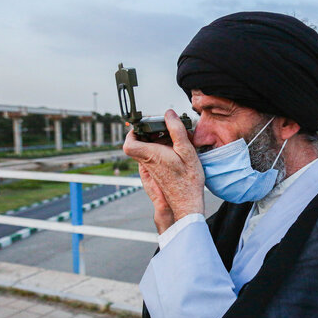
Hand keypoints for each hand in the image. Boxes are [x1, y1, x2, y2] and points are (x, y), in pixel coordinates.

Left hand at [124, 110, 204, 231]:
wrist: (187, 203)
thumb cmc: (188, 180)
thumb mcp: (187, 151)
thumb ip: (176, 130)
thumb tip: (168, 114)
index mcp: (151, 155)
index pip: (129, 143)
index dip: (132, 132)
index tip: (142, 125)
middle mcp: (148, 162)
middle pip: (137, 144)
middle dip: (147, 133)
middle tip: (160, 127)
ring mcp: (151, 169)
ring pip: (145, 151)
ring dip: (155, 142)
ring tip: (171, 138)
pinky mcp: (157, 174)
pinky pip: (153, 158)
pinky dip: (160, 150)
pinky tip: (175, 150)